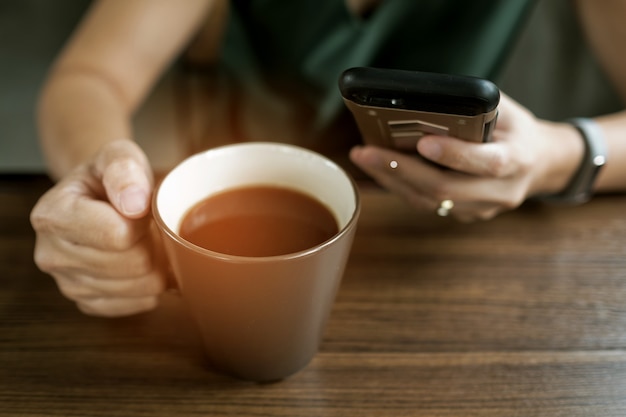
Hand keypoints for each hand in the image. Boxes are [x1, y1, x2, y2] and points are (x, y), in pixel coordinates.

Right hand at [30, 140, 166, 316]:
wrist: (96, 197)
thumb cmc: (109, 177)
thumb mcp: (118, 155)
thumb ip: (125, 169)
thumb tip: (134, 204)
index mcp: (52, 216)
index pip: (118, 235)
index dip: (143, 221)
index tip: (140, 208)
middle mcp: (51, 255)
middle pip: (135, 264)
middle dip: (153, 243)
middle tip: (147, 227)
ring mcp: (68, 284)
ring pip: (142, 287)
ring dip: (156, 264)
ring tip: (143, 242)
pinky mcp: (89, 302)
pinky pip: (140, 303)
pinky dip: (150, 284)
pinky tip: (140, 263)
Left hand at [349, 94, 573, 221]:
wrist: (540, 164)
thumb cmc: (517, 130)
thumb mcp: (508, 110)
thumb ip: (477, 107)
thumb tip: (429, 101)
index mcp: (518, 160)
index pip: (486, 162)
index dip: (454, 155)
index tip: (422, 142)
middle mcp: (500, 191)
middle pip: (445, 189)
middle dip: (401, 169)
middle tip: (367, 151)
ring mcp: (482, 209)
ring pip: (430, 201)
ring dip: (393, 179)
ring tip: (364, 157)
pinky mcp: (466, 216)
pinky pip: (428, 205)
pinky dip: (401, 186)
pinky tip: (380, 169)